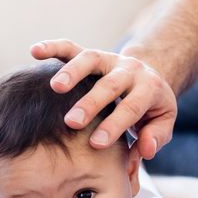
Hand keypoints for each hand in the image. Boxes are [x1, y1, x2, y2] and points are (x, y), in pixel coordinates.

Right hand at [30, 40, 176, 159]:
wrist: (149, 77)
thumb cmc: (151, 108)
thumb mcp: (162, 123)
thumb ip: (155, 138)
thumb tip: (146, 150)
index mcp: (149, 88)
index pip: (132, 107)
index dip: (115, 124)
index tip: (96, 143)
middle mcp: (129, 70)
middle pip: (110, 84)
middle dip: (91, 103)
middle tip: (73, 122)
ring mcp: (109, 59)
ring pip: (90, 59)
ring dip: (72, 72)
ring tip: (55, 87)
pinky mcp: (91, 54)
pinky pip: (71, 47)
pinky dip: (53, 47)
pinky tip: (35, 51)